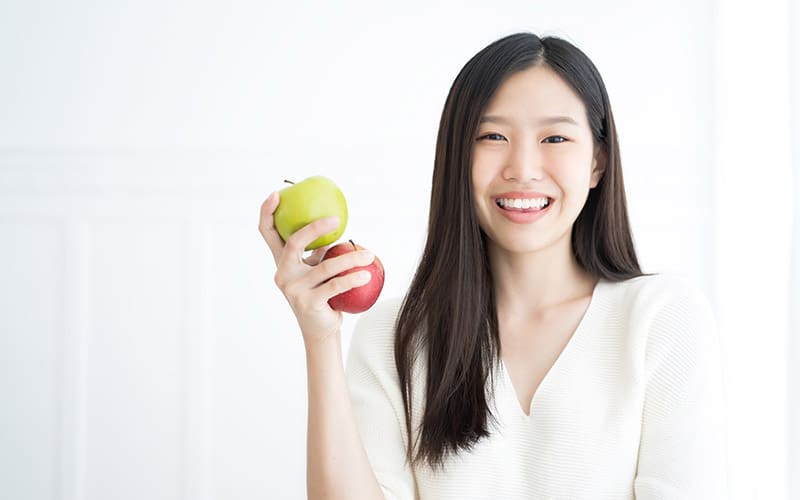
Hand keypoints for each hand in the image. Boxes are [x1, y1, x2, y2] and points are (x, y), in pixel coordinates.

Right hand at [259, 192, 374, 344]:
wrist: (320, 329)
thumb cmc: (322, 295)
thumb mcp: (318, 270)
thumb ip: (321, 250)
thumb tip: (337, 225)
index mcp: (282, 261)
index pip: (267, 233)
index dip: (267, 212)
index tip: (277, 194)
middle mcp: (283, 273)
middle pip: (294, 242)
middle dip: (313, 227)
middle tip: (336, 219)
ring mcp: (293, 289)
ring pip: (325, 266)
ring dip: (351, 259)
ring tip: (369, 254)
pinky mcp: (307, 303)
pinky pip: (335, 285)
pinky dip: (352, 278)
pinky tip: (366, 273)